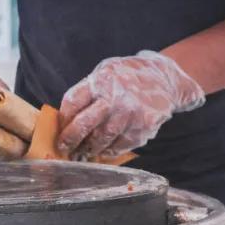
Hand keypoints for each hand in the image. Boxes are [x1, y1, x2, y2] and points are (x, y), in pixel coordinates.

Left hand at [57, 51, 205, 158]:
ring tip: (82, 152)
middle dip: (70, 140)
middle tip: (64, 148)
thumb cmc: (128, 76)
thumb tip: (65, 120)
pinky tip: (104, 150)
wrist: (164, 78)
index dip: (63, 120)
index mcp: (102, 80)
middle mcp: (116, 97)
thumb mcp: (105, 73)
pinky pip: (119, 146)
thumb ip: (87, 92)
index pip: (72, 103)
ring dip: (88, 149)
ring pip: (101, 140)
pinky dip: (108, 151)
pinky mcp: (142, 128)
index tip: (60, 129)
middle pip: (84, 125)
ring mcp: (130, 114)